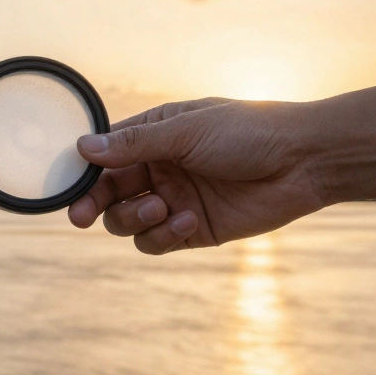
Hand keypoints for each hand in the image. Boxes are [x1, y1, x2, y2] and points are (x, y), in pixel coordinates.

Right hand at [67, 98, 326, 253]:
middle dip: (94, 204)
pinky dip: (163, 236)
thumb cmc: (250, 131)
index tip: (71, 187)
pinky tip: (187, 221)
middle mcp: (160, 168)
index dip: (84, 172)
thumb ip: (134, 144)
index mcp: (155, 135)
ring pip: (128, 221)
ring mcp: (175, 200)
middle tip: (81, 216)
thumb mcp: (186, 131)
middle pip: (108, 193)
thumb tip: (83, 148)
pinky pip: (157, 242)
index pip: (105, 155)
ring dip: (135, 218)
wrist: (304, 161)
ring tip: (163, 208)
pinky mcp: (193, 229)